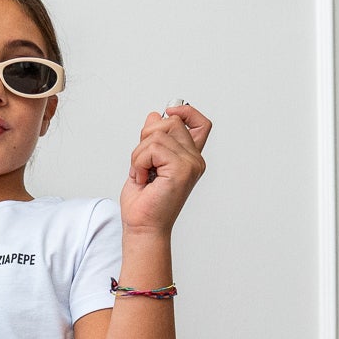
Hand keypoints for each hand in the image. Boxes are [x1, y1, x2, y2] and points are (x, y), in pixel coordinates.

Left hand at [119, 102, 209, 235]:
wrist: (142, 227)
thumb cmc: (144, 202)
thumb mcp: (144, 161)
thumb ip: (153, 139)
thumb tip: (155, 115)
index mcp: (189, 157)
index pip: (199, 123)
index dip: (185, 111)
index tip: (168, 112)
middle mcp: (194, 160)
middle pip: (172, 122)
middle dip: (147, 137)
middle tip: (143, 163)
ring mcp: (191, 164)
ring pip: (158, 134)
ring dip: (140, 154)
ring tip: (143, 175)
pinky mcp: (182, 169)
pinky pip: (153, 147)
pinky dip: (140, 162)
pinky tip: (144, 179)